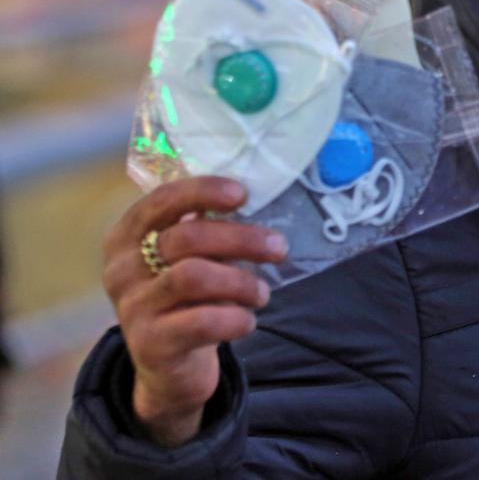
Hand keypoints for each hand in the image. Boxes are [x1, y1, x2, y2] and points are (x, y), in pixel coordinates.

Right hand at [101, 177, 287, 446]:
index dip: (202, 191)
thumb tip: (251, 197)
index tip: (241, 193)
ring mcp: (132, 308)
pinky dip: (234, 318)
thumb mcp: (189, 259)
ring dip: (241, 281)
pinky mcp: (150, 344)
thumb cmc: (186, 298)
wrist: (167, 366)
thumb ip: (206, 229)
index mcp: (127, 238)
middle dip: (241, 239)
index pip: (161, 201)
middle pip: (186, 238)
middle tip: (278, 247)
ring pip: (193, 277)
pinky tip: (247, 320)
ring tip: (262, 293)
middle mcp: (122, 270)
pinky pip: (201, 322)